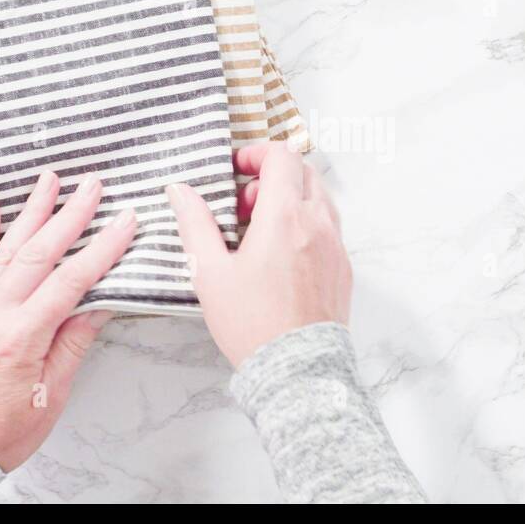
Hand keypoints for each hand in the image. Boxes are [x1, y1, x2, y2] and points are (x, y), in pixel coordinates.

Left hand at [0, 170, 135, 471]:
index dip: (103, 248)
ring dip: (30, 212)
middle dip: (70, 215)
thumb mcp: (50, 395)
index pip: (71, 281)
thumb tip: (100, 303)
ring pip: (6, 249)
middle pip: (38, 253)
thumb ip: (73, 344)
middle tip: (94, 185)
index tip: (126, 221)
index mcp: (21, 336)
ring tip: (49, 180)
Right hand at [166, 143, 351, 367]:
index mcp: (285, 217)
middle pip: (304, 172)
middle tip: (244, 206)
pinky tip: (282, 255)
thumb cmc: (252, 324)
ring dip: (290, 200)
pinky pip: (328, 227)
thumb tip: (180, 191)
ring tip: (261, 232)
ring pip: (319, 198)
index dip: (257, 153)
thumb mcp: (210, 272)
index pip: (283, 156)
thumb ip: (195, 224)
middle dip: (272, 177)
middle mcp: (318, 224)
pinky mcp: (344, 267)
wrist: (297, 370)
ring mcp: (336, 245)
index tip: (237, 169)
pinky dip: (306, 224)